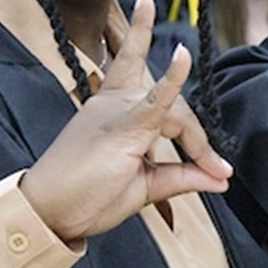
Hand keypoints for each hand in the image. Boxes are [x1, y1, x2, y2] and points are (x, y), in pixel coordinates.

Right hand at [18, 0, 232, 241]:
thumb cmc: (88, 196)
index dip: (187, 118)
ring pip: (173, 110)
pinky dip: (173, 79)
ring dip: (196, 141)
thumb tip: (219, 178)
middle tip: (214, 168)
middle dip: (196, 139)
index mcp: (115, 106)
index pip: (158, 89)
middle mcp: (116, 101)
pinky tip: (184, 55)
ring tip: (214, 166)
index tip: (199, 131)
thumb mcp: (143, 187)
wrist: (48, 212)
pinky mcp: (122, 126)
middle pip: (173, 104)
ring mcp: (118, 110)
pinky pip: (155, 99)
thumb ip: (180, 177)